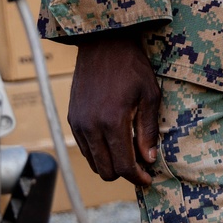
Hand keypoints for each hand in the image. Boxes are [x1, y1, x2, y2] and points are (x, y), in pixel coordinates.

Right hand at [67, 33, 160, 186]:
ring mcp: (79, 123)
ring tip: (127, 152)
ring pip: (93, 163)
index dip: (138, 177)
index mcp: (112, 122)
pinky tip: (113, 140)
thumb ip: (148, 130)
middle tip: (140, 165)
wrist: (103, 43)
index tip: (148, 179)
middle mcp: (91, 126)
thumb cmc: (131, 66)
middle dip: (124, 173)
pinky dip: (99, 152)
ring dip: (110, 164)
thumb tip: (148, 159)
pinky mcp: (72, 118)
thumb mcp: (149, 95)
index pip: (123, 166)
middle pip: (106, 171)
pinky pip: (84, 148)